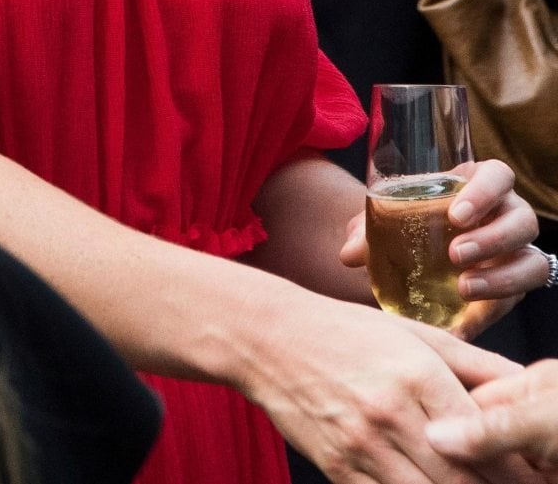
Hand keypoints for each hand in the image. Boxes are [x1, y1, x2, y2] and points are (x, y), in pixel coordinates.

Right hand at [241, 291, 533, 482]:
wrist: (270, 338)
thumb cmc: (346, 332)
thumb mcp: (413, 333)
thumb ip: (475, 363)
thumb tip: (528, 386)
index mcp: (417, 373)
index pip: (485, 438)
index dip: (517, 467)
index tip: (535, 473)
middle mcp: (391, 412)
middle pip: (463, 478)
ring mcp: (362, 446)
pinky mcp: (339, 470)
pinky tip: (424, 483)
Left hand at [338, 160, 543, 336]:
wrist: (419, 255)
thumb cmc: (411, 224)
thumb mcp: (390, 220)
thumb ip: (367, 231)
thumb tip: (348, 255)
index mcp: (478, 184)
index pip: (498, 175)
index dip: (484, 192)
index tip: (456, 215)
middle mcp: (507, 215)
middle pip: (523, 220)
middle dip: (493, 238)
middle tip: (456, 254)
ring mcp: (517, 252)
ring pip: (533, 262)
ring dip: (501, 278)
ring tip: (463, 289)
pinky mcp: (516, 287)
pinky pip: (518, 301)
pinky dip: (489, 314)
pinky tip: (461, 326)